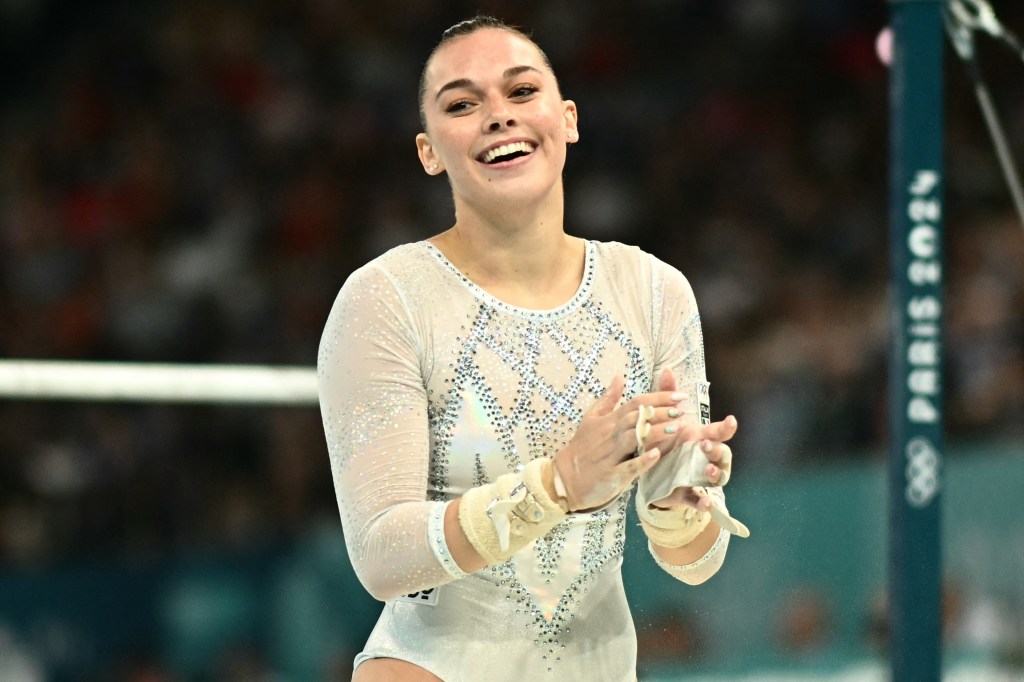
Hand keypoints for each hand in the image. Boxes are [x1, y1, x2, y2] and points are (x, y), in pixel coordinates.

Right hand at [553, 374, 692, 510]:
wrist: (564, 478)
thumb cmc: (581, 448)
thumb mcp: (591, 418)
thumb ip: (608, 398)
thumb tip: (619, 376)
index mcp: (609, 421)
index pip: (635, 403)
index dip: (658, 398)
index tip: (679, 396)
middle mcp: (610, 435)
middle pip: (637, 418)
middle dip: (661, 412)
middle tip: (681, 409)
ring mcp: (610, 455)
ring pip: (634, 438)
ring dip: (655, 432)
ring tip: (676, 428)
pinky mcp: (611, 474)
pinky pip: (627, 466)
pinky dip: (642, 461)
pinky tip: (656, 455)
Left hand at [647, 368, 737, 509]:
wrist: (649, 476)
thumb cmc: (663, 444)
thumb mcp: (661, 421)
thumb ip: (666, 397)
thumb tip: (666, 370)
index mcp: (701, 439)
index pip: (719, 432)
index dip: (726, 427)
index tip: (730, 420)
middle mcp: (705, 459)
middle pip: (723, 454)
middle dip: (718, 450)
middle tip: (705, 446)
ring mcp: (700, 478)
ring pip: (718, 478)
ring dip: (716, 474)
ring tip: (707, 471)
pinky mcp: (688, 495)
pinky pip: (700, 501)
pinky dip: (704, 503)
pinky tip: (705, 504)